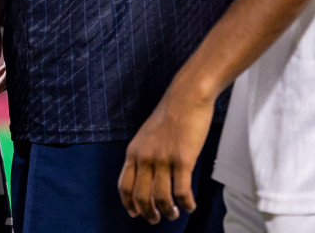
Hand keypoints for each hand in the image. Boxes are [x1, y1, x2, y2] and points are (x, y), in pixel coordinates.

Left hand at [118, 86, 214, 223]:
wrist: (187, 96)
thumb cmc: (171, 114)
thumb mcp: (147, 134)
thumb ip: (143, 154)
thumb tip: (145, 175)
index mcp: (134, 151)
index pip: (124, 186)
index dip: (129, 204)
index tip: (135, 214)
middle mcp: (145, 157)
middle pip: (141, 197)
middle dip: (149, 214)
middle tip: (156, 219)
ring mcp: (163, 159)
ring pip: (162, 198)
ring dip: (169, 212)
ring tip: (175, 213)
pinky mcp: (183, 159)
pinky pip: (182, 192)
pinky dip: (186, 204)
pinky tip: (190, 206)